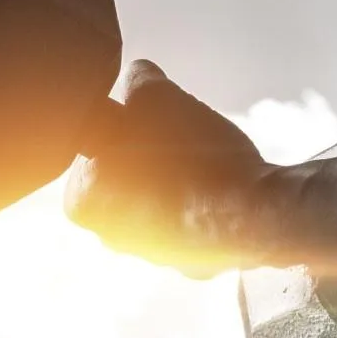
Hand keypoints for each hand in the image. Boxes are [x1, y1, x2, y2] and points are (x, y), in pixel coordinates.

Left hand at [63, 59, 267, 277]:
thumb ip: (137, 81)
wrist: (254, 211)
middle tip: (177, 133)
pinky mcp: (199, 262)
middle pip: (127, 176)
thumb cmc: (190, 155)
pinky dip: (208, 198)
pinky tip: (225, 180)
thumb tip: (138, 75)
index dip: (121, 127)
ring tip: (205, 155)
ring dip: (180, 175)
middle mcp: (111, 238)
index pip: (91, 151)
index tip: (148, 119)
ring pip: (163, 197)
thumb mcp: (156, 95)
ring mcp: (158, 256)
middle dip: (150, 153)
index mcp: (82, 203)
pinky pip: (197, 217)